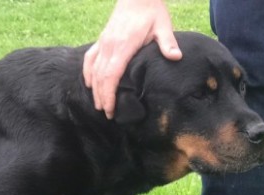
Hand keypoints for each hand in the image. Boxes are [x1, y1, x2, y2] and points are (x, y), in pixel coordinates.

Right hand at [83, 0, 181, 118]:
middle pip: (100, 77)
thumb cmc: (151, 10)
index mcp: (123, 45)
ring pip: (93, 70)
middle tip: (107, 114)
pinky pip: (90, 59)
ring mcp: (103, 42)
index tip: (110, 109)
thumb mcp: (163, 25)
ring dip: (95, 89)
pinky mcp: (102, 40)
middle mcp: (109, 45)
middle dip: (102, 97)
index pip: (111, 75)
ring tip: (99, 105)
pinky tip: (90, 84)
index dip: (109, 94)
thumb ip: (167, 43)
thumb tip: (176, 57)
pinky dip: (88, 73)